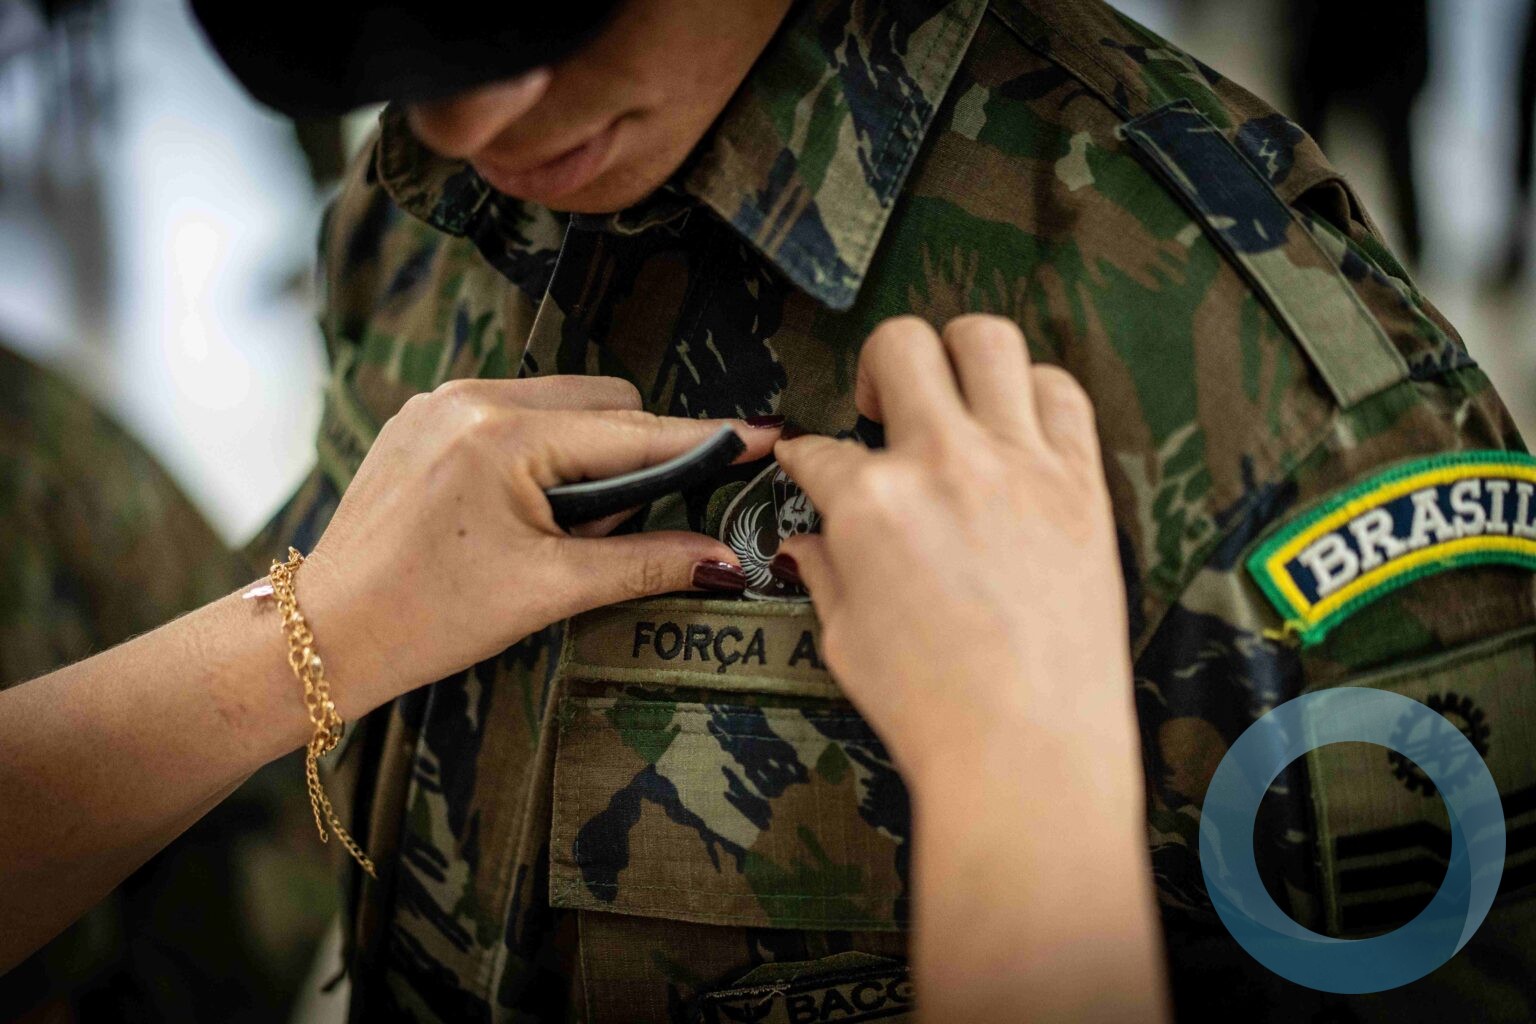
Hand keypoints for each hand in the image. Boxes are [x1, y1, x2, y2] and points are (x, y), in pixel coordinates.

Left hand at [297, 375, 779, 712]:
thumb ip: (645, 563)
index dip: (706, 440)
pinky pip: (515, 411)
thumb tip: (726, 559)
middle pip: (605, 403)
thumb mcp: (549, 591)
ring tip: (558, 529)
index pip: (635, 433)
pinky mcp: (424, 415)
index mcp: (504, 435)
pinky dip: (542, 450)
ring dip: (588, 454)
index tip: (767, 434)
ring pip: (562, 403)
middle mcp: (473, 396)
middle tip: (616, 530)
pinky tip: (521, 510)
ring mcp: (442, 400)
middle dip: (634, 458)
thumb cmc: (429, 618)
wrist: (322, 633)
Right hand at [773, 315, 1164, 1021]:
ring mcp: (1019, 463)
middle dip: (878, 367)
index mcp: (870, 503)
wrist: (1029, 752)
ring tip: (955, 398)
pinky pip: (1063, 393)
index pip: (820, 448)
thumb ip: (825, 571)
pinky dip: (1034, 392)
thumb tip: (811, 540)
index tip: (813, 462)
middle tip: (883, 410)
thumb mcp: (845, 640)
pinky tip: (1017, 427)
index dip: (807, 456)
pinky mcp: (1081, 481)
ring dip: (959, 356)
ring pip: (988, 339)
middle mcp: (943, 462)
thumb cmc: (934, 710)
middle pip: (901, 346)